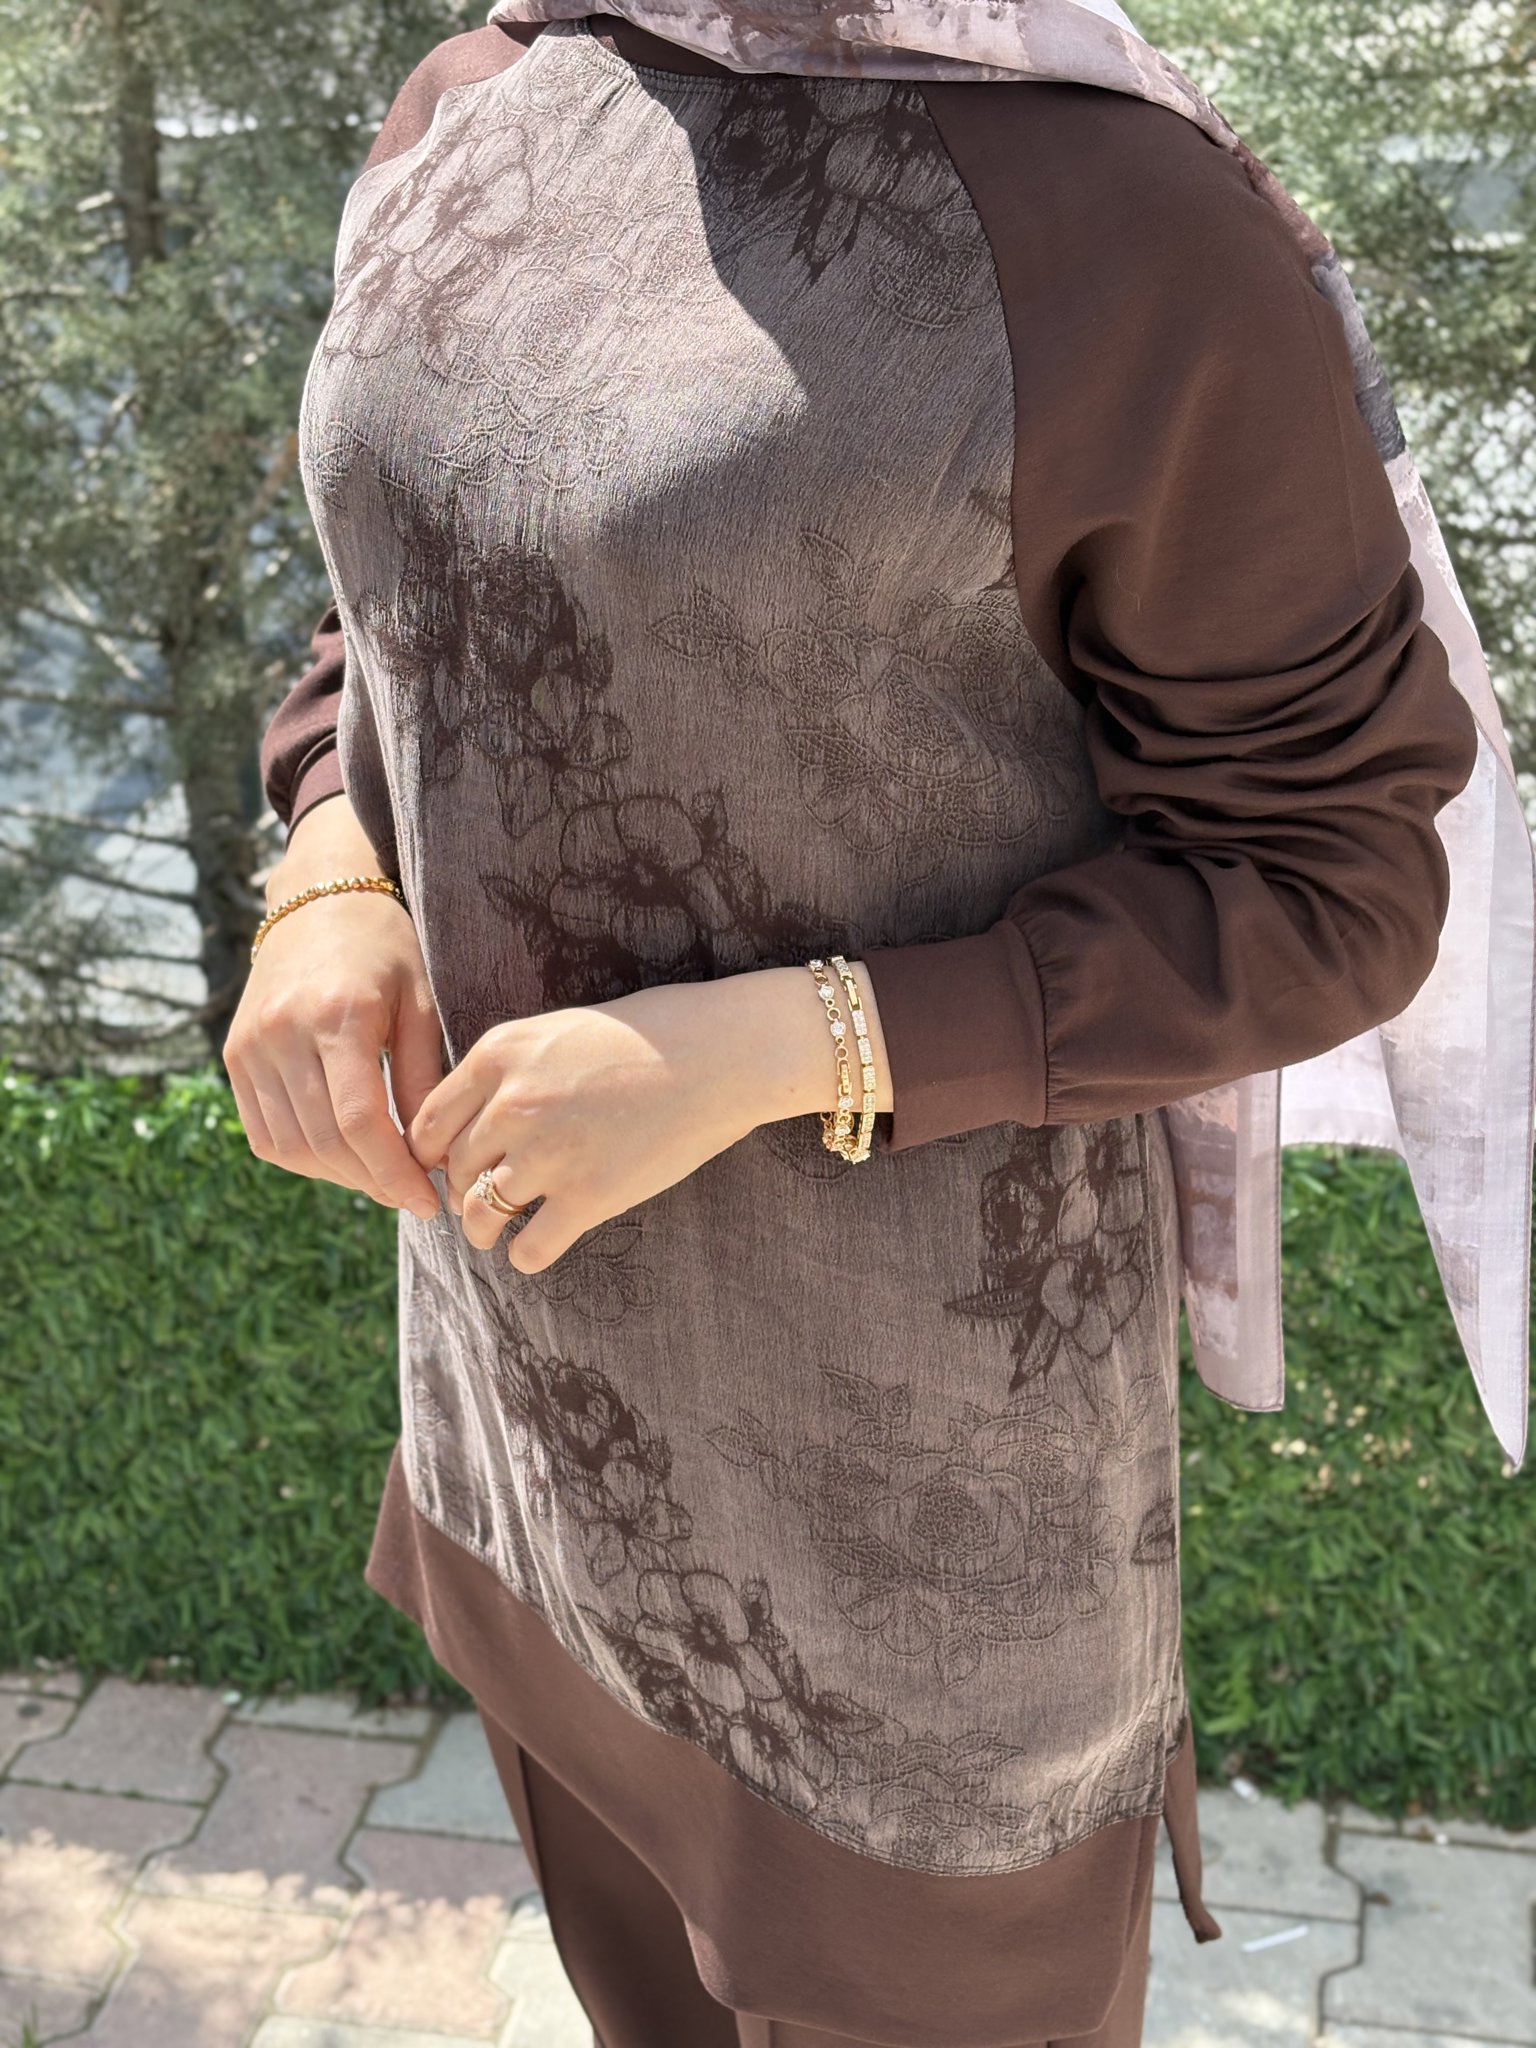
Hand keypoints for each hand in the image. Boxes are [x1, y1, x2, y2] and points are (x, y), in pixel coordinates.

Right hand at [224, 795, 443, 1218]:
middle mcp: (284, 1033)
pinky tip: (342, 1158)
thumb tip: (433, 1156)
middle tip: (412, 1196)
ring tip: (381, 1179)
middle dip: (374, 1182)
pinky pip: (264, 1134)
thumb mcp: (419, 1003)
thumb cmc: (384, 948)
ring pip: (292, 1147)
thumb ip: (423, 1079)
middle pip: (327, 1141)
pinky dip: (304, 1159)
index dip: (395, 1173)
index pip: (363, 1122)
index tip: (429, 1201)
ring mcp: (251, 1046)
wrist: (316, 900)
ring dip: (340, 1177)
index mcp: (339, 1015)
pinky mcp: (234, 1056)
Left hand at [406, 961, 889, 1271]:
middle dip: (462, 1189)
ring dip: (482, 1229)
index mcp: (498, 1053)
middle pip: (453, 1169)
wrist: (723, 1052)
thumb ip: (511, 1067)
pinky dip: (526, 1254)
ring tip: (497, 1232)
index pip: (427, 1123)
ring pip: (479, 1214)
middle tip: (481, 1198)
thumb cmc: (653, 1033)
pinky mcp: (590, 1195)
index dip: (433, 1153)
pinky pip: (530, 1247)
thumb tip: (476, 1117)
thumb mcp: (561, 1029)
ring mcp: (550, 1152)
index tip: (452, 1164)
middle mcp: (512, 1103)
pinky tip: (538, 1246)